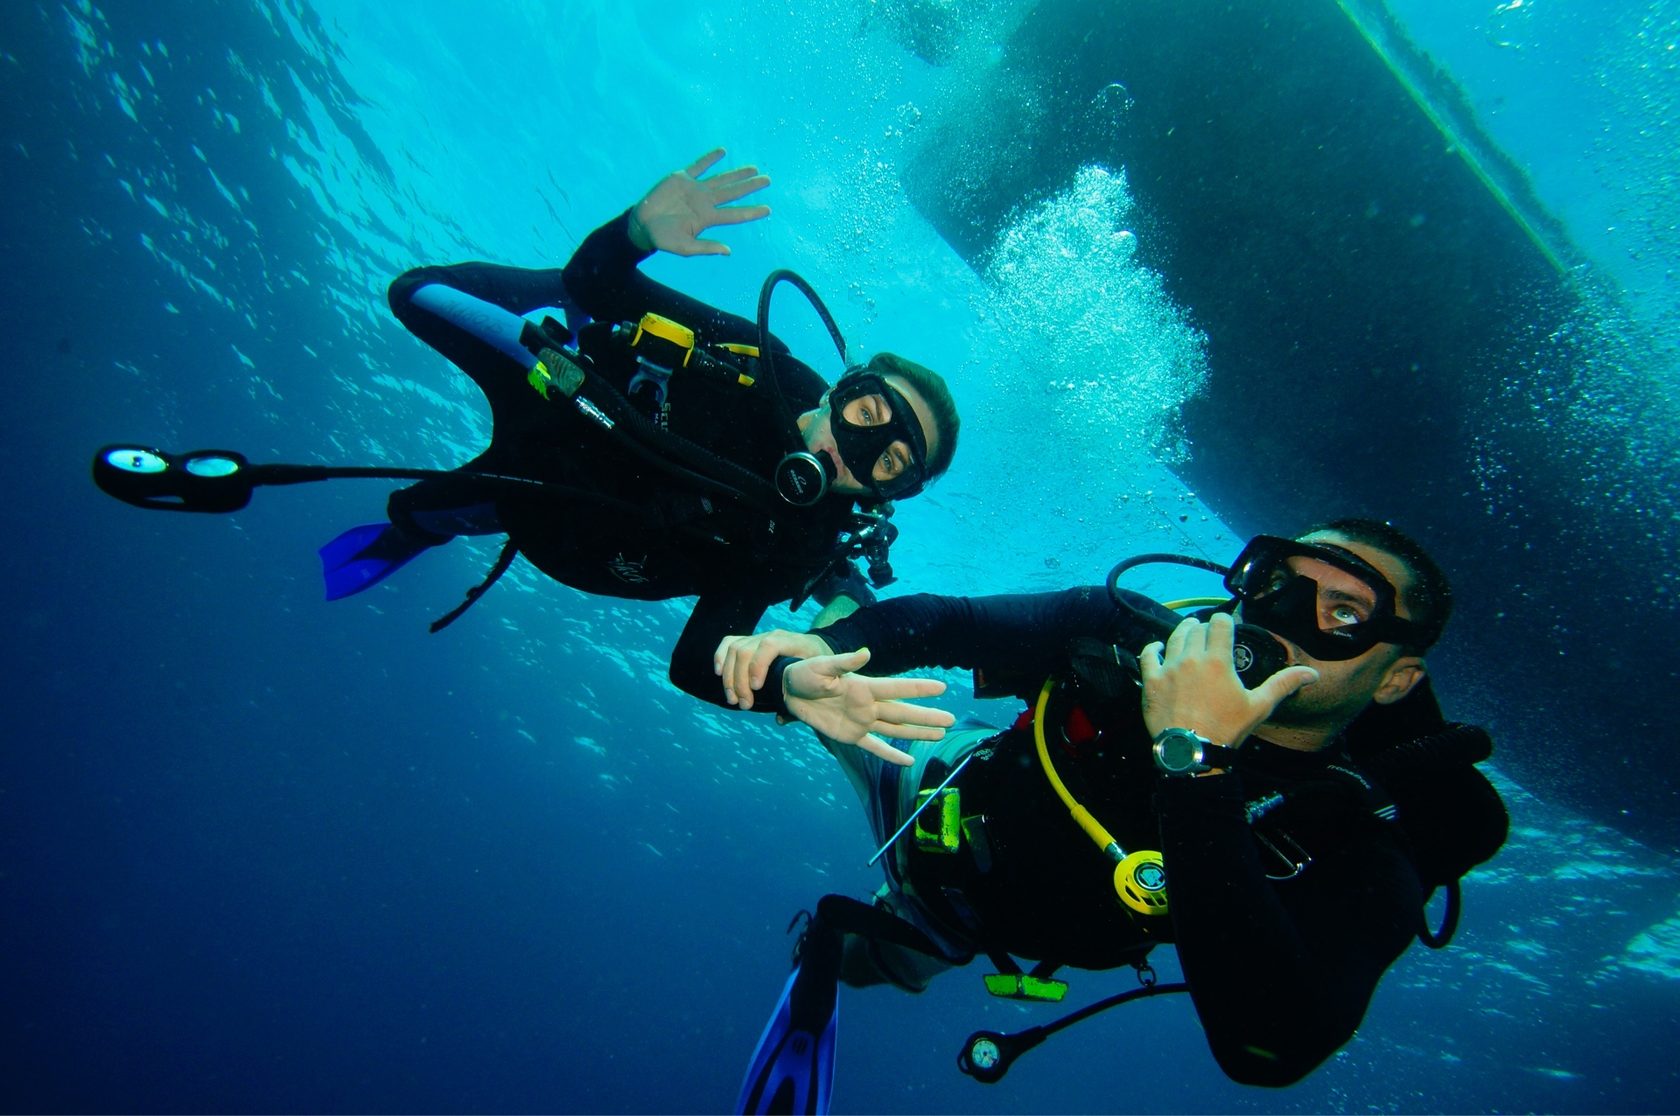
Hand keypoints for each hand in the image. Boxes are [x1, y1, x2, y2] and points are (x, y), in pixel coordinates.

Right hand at [627, 148, 770, 255]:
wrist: (643, 225)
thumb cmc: (664, 239)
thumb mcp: (685, 247)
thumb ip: (706, 247)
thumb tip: (729, 251)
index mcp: (707, 218)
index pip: (735, 214)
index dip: (751, 212)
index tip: (768, 209)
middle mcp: (705, 202)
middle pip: (733, 193)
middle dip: (750, 186)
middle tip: (768, 180)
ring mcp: (695, 189)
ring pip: (721, 178)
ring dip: (737, 173)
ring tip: (754, 169)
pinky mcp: (682, 178)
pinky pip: (699, 166)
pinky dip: (710, 158)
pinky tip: (723, 152)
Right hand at [714, 629, 835, 710]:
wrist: (817, 650)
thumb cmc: (818, 668)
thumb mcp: (819, 679)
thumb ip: (804, 697)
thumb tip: (781, 719)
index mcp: (793, 642)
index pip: (769, 646)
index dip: (758, 665)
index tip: (756, 688)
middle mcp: (773, 636)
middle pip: (746, 649)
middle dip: (740, 679)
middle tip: (744, 704)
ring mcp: (759, 637)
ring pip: (735, 648)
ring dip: (729, 676)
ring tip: (733, 698)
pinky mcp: (750, 641)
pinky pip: (729, 643)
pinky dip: (720, 657)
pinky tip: (719, 674)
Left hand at [783, 648, 954, 765]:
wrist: (790, 691)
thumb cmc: (806, 673)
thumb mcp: (822, 666)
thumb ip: (844, 661)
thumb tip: (866, 652)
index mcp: (865, 686)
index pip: (897, 688)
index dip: (918, 688)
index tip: (941, 687)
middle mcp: (869, 705)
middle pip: (903, 713)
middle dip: (926, 717)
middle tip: (951, 719)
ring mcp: (862, 722)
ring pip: (895, 730)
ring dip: (917, 733)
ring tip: (940, 734)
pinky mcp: (851, 736)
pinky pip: (874, 747)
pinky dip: (890, 755)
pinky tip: (907, 762)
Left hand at [1138, 614, 1318, 746]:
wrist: (1193, 751)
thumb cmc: (1227, 729)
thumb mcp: (1259, 706)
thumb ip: (1283, 684)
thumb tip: (1312, 673)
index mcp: (1218, 661)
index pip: (1220, 624)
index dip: (1225, 620)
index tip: (1229, 625)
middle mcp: (1192, 659)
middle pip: (1196, 629)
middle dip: (1205, 626)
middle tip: (1210, 631)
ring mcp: (1169, 668)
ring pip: (1174, 638)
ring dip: (1183, 630)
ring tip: (1189, 629)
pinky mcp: (1152, 681)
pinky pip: (1148, 656)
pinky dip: (1154, 648)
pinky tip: (1158, 648)